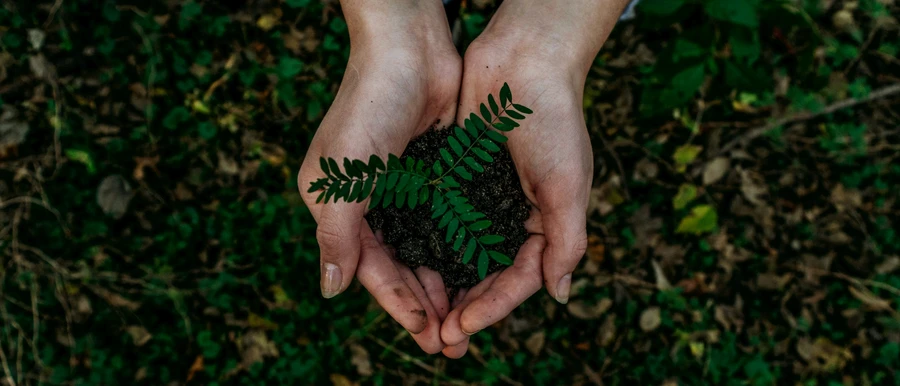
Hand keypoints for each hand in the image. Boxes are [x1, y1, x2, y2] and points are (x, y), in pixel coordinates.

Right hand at [298, 0, 459, 353]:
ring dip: (443, 284)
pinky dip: (458, 249)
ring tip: (467, 318)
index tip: (427, 333)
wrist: (409, 49)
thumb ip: (336, 235)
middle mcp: (368, 202)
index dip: (398, 304)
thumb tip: (330, 291)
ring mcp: (402, 189)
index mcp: (337, 206)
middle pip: (399, 266)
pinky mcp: (432, 174)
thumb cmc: (368, 107)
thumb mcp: (343, 177)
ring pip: (424, 250)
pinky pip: (445, 223)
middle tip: (452, 341)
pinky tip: (477, 272)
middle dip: (424, 304)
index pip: (370, 268)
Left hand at [438, 0, 628, 357]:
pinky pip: (440, 221)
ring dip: (443, 286)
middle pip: (486, 275)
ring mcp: (483, 199)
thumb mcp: (568, 185)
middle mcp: (512, 217)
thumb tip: (560, 296)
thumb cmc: (554, 121)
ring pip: (460, 255)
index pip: (518, 279)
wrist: (523, 61)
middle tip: (438, 338)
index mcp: (545, 224)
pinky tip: (407, 265)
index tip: (462, 327)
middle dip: (465, 308)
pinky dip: (427, 245)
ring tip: (421, 315)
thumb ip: (566, 241)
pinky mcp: (456, 179)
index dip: (492, 307)